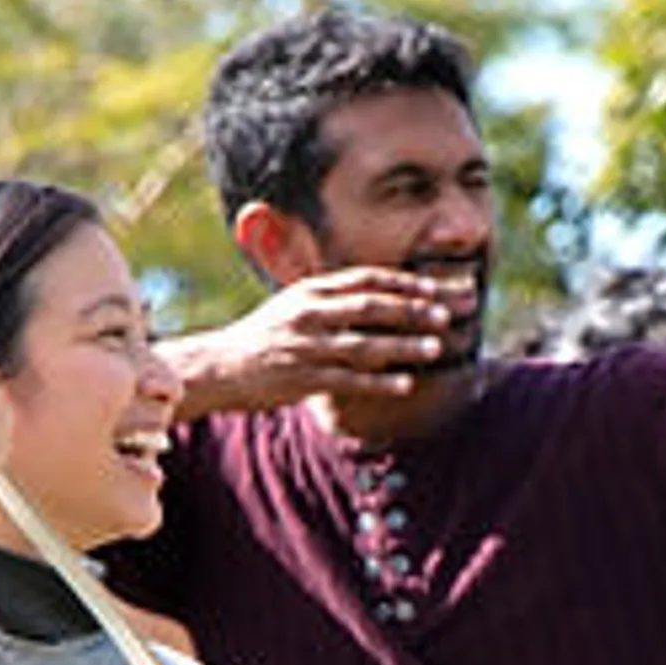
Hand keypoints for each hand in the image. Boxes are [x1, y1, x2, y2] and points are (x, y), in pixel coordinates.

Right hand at [163, 268, 475, 418]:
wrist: (218, 367)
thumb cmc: (264, 338)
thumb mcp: (294, 307)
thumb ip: (332, 300)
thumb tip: (375, 296)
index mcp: (311, 292)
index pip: (367, 280)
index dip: (406, 283)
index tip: (439, 288)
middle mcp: (309, 314)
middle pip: (371, 307)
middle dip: (413, 309)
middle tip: (447, 314)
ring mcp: (305, 346)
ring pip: (364, 344)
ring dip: (404, 346)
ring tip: (437, 348)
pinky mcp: (301, 379)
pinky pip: (348, 381)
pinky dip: (379, 382)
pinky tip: (407, 384)